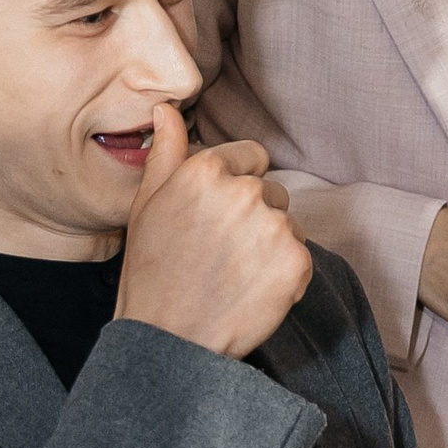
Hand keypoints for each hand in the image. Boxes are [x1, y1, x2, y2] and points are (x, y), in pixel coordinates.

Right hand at [114, 105, 309, 356]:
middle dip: (253, 216)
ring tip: (233, 274)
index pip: (251, 157)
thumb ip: (166, 152)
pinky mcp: (297, 262)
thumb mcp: (146, 205)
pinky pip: (300, 256)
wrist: (169, 339)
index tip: (216, 219)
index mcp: (206, 170)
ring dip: (269, 244)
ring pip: (287, 223)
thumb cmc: (152, 273)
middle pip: (271, 191)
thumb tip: (167, 108)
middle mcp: (244, 191)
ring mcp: (274, 226)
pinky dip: (283, 274)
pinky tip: (251, 290)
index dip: (234, 187)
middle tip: (220, 253)